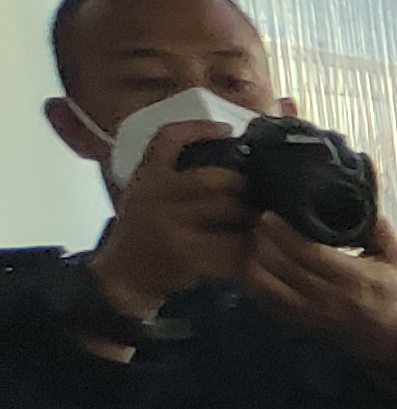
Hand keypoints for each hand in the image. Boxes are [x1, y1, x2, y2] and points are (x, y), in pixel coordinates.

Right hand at [89, 104, 254, 320]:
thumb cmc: (144, 234)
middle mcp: (157, 195)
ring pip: (227, 210)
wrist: (123, 279)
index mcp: (148, 177)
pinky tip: (253, 250)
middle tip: (260, 193)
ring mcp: (171, 225)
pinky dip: (248, 248)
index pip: (167, 139)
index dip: (198, 129)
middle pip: (213, 178)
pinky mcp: (187, 254)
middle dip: (244, 186)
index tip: (226, 129)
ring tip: (261, 222)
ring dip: (251, 216)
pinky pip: (231, 245)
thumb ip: (173, 177)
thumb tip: (224, 155)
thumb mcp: (146, 196)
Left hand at [240, 205, 396, 379]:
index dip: (285, 234)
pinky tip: (252, 265)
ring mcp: (311, 312)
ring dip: (254, 261)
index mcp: (354, 279)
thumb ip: (379, 229)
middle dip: (264, 241)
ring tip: (252, 241)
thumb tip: (361, 198)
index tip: (270, 215)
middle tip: (255, 221)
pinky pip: (265, 302)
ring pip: (269, 285)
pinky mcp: (298, 322)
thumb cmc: (388, 293)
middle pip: (284, 266)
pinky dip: (253, 282)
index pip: (311, 253)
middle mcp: (329, 297)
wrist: (387, 339)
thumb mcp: (393, 259)